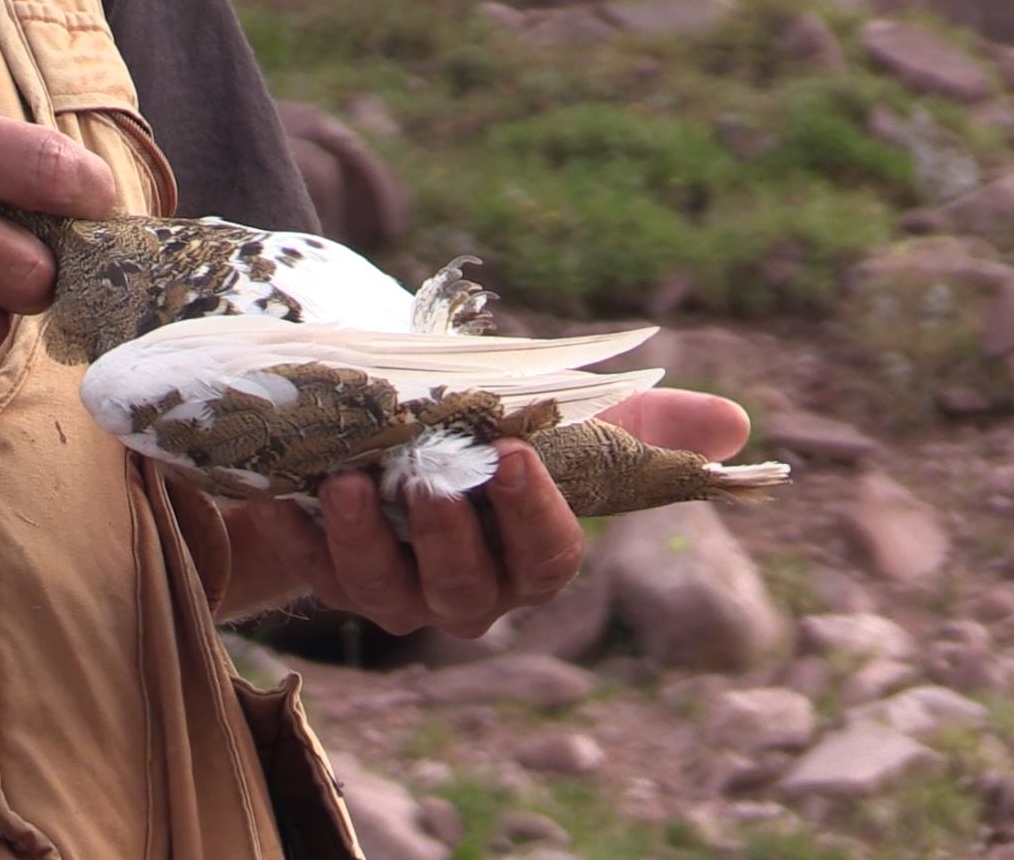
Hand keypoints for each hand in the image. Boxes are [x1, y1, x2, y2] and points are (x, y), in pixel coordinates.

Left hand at [228, 388, 752, 636]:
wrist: (380, 444)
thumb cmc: (486, 437)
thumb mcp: (559, 420)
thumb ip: (640, 426)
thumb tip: (733, 427)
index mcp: (525, 556)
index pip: (546, 559)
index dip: (534, 517)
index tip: (517, 455)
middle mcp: (463, 590)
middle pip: (465, 591)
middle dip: (449, 538)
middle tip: (430, 480)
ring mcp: (390, 591)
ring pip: (383, 593)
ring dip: (365, 542)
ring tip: (351, 482)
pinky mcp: (326, 573)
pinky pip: (309, 571)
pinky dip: (295, 536)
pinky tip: (280, 496)